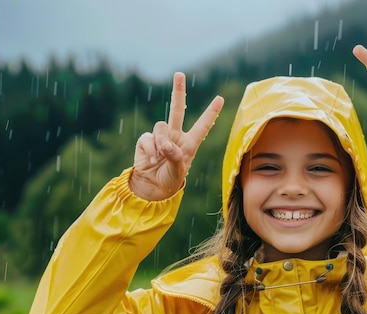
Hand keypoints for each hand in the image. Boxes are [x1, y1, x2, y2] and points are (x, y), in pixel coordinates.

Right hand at [130, 72, 223, 200]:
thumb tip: (167, 144)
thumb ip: (174, 157)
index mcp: (190, 143)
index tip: (220, 99)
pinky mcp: (146, 139)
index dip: (211, 113)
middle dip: (178, 91)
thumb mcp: (178, 172)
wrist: (152, 186)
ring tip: (160, 158)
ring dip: (161, 143)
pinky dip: (150, 149)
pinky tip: (151, 159)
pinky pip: (148, 138)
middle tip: (179, 74)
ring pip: (161, 127)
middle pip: (178, 110)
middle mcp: (176, 136)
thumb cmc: (170, 180)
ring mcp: (161, 137)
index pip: (202, 126)